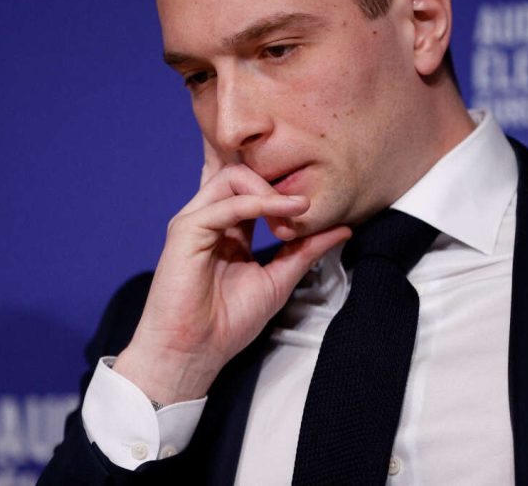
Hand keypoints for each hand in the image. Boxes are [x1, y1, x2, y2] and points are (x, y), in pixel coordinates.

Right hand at [114, 139, 350, 404]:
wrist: (194, 352)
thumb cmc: (227, 323)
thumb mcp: (279, 279)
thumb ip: (306, 250)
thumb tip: (343, 228)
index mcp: (229, 229)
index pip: (255, 188)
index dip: (284, 194)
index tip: (311, 216)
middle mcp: (211, 219)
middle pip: (244, 174)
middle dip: (278, 187)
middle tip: (302, 214)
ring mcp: (196, 222)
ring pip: (233, 177)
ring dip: (271, 191)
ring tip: (294, 216)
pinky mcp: (185, 230)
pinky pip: (225, 204)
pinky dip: (258, 203)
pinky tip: (282, 217)